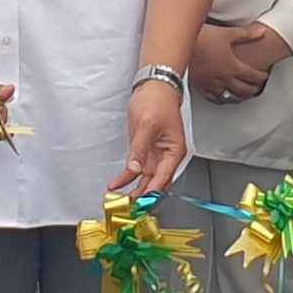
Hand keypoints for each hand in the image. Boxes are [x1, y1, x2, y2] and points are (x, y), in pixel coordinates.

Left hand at [110, 78, 187, 196]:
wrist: (153, 86)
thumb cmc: (157, 100)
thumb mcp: (146, 124)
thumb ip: (139, 149)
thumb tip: (134, 168)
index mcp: (175, 151)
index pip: (164, 177)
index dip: (152, 191)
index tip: (141, 202)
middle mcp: (167, 156)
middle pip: (156, 182)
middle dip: (142, 195)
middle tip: (128, 207)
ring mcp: (156, 155)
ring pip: (146, 179)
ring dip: (134, 190)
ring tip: (120, 200)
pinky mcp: (145, 151)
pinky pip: (137, 169)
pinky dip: (127, 177)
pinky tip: (117, 184)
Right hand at [191, 23, 284, 102]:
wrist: (181, 45)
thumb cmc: (202, 38)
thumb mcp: (227, 33)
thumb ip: (246, 34)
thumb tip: (262, 32)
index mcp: (233, 66)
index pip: (253, 76)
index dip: (261, 76)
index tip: (264, 76)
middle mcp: (224, 78)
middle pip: (244, 89)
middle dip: (253, 89)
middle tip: (258, 88)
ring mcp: (212, 84)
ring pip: (230, 96)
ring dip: (239, 96)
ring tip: (243, 95)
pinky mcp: (200, 86)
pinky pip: (213, 98)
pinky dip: (220, 99)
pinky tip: (221, 97)